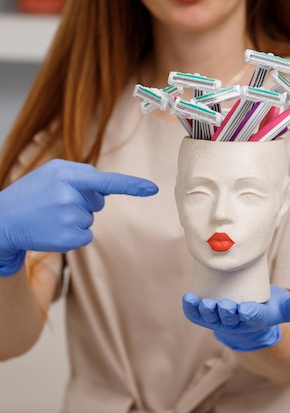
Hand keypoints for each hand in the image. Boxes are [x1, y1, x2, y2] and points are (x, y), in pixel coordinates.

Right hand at [0, 159, 157, 275]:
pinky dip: (73, 234)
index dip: (131, 185)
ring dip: (74, 219)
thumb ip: (78, 175)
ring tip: (49, 216)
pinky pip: (85, 236)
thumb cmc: (29, 195)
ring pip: (89, 219)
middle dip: (84, 202)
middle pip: (98, 202)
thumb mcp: (49, 174)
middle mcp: (70, 196)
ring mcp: (69, 218)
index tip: (152, 189)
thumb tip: (103, 187)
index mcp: (66, 175)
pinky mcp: (69, 239)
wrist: (3, 220)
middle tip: (56, 203)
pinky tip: (53, 230)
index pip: (106, 181)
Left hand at [182, 285, 289, 350]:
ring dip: (207, 312)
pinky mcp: (208, 318)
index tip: (246, 309)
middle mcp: (237, 324)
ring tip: (205, 303)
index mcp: (257, 322)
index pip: (253, 320)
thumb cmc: (268, 313)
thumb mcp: (285, 311)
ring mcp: (221, 323)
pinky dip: (191, 309)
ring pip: (212, 321)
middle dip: (227, 314)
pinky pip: (196, 317)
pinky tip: (188, 297)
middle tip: (224, 305)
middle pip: (230, 321)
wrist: (249, 325)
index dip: (249, 315)